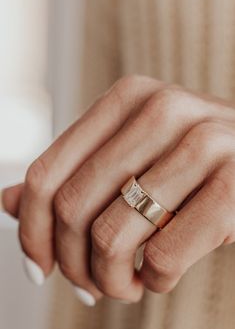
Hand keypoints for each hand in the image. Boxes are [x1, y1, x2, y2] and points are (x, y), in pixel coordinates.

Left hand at [3, 75, 234, 304]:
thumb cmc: (186, 163)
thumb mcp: (128, 155)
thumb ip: (72, 175)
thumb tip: (6, 203)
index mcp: (128, 97)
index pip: (46, 174)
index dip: (31, 230)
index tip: (37, 266)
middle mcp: (164, 109)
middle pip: (73, 207)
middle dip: (71, 263)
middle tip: (86, 283)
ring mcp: (205, 144)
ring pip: (112, 236)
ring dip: (109, 278)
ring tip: (122, 283)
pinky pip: (165, 257)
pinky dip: (155, 280)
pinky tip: (158, 275)